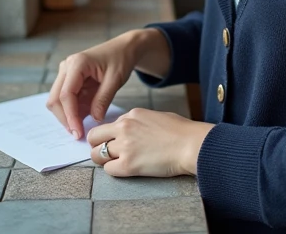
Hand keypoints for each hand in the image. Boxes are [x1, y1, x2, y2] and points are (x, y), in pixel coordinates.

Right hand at [46, 34, 140, 139]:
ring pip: (57, 101)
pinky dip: (72, 111)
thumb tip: (94, 119)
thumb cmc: (120, 59)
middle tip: (78, 135)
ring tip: (82, 127)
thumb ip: (103, 99)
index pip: (66, 94)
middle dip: (65, 119)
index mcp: (77, 63)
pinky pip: (66, 99)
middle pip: (55, 99)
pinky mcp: (69, 80)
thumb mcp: (115, 79)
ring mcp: (66, 73)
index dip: (70, 116)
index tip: (78, 132)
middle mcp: (66, 67)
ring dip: (67, 116)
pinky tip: (84, 118)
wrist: (123, 48)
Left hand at [87, 108, 214, 176]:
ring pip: (96, 155)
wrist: (191, 145)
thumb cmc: (181, 131)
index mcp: (132, 115)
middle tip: (104, 154)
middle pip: (94, 137)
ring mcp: (124, 147)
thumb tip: (133, 131)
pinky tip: (125, 170)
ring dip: (103, 160)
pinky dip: (113, 171)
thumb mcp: (157, 116)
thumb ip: (140, 122)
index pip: (109, 125)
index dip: (110, 135)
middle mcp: (124, 128)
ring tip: (115, 164)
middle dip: (97, 145)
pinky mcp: (128, 165)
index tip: (114, 142)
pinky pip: (108, 170)